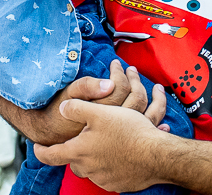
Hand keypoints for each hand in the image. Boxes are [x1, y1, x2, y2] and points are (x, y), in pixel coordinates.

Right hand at [25, 60, 167, 144]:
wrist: (49, 139)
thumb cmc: (58, 115)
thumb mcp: (68, 95)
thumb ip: (87, 87)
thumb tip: (109, 83)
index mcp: (102, 112)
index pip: (120, 87)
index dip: (119, 73)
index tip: (115, 65)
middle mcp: (114, 126)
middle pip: (135, 99)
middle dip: (135, 80)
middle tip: (130, 69)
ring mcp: (120, 137)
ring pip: (145, 115)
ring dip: (152, 98)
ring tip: (153, 87)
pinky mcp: (123, 146)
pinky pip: (144, 133)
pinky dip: (156, 124)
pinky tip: (162, 122)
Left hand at [33, 99, 177, 191]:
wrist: (156, 156)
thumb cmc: (127, 132)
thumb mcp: (100, 113)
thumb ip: (77, 108)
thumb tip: (62, 108)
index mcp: (79, 151)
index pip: (51, 155)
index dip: (41, 150)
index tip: (36, 147)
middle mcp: (88, 168)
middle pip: (74, 160)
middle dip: (76, 150)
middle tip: (83, 138)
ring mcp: (104, 178)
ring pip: (92, 166)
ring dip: (96, 154)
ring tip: (108, 140)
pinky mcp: (119, 183)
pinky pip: (109, 172)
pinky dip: (111, 162)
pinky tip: (122, 151)